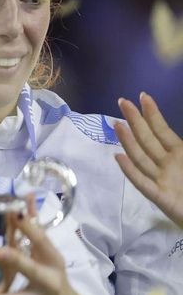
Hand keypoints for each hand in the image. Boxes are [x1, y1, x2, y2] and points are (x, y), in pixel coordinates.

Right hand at [115, 93, 182, 227]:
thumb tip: (175, 134)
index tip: (142, 96)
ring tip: (118, 125)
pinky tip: (119, 158)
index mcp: (180, 153)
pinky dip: (131, 170)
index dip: (153, 114)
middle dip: (136, 120)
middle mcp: (167, 164)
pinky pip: (143, 182)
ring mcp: (162, 180)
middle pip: (148, 139)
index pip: (162, 130)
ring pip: (141, 157)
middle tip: (122, 102)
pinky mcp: (160, 197)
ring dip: (129, 141)